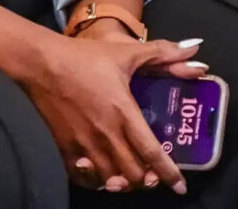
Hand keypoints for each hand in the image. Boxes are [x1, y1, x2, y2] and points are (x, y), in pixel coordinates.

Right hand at [0, 6, 205, 193]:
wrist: (41, 64)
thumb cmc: (85, 57)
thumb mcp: (126, 52)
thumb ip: (163, 53)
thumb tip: (196, 50)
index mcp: (123, 112)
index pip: (151, 152)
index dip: (169, 173)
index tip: (180, 186)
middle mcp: (105, 135)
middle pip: (134, 173)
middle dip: (149, 179)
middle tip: (157, 177)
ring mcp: (83, 146)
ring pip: (111, 179)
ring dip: (126, 182)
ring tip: (134, 178)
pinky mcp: (64, 149)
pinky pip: (85, 178)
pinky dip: (99, 182)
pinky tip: (105, 176)